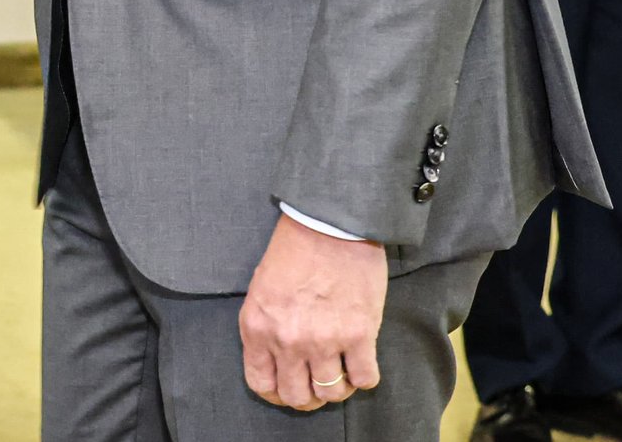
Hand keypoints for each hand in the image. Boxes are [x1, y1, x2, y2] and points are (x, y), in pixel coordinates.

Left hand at [239, 213, 386, 410]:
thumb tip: (277, 361)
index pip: (261, 384)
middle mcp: (287, 340)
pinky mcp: (358, 335)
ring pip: (332, 394)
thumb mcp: (261, 288)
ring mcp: (323, 340)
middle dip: (308, 396)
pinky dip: (364, 376)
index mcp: (257, 327)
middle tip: (318, 382)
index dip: (277, 393)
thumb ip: (266, 327)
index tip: (289, 387)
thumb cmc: (294, 250)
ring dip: (338, 386)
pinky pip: (364, 380)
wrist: (328, 224)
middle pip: (297, 397)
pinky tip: (361, 359)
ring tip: (341, 367)